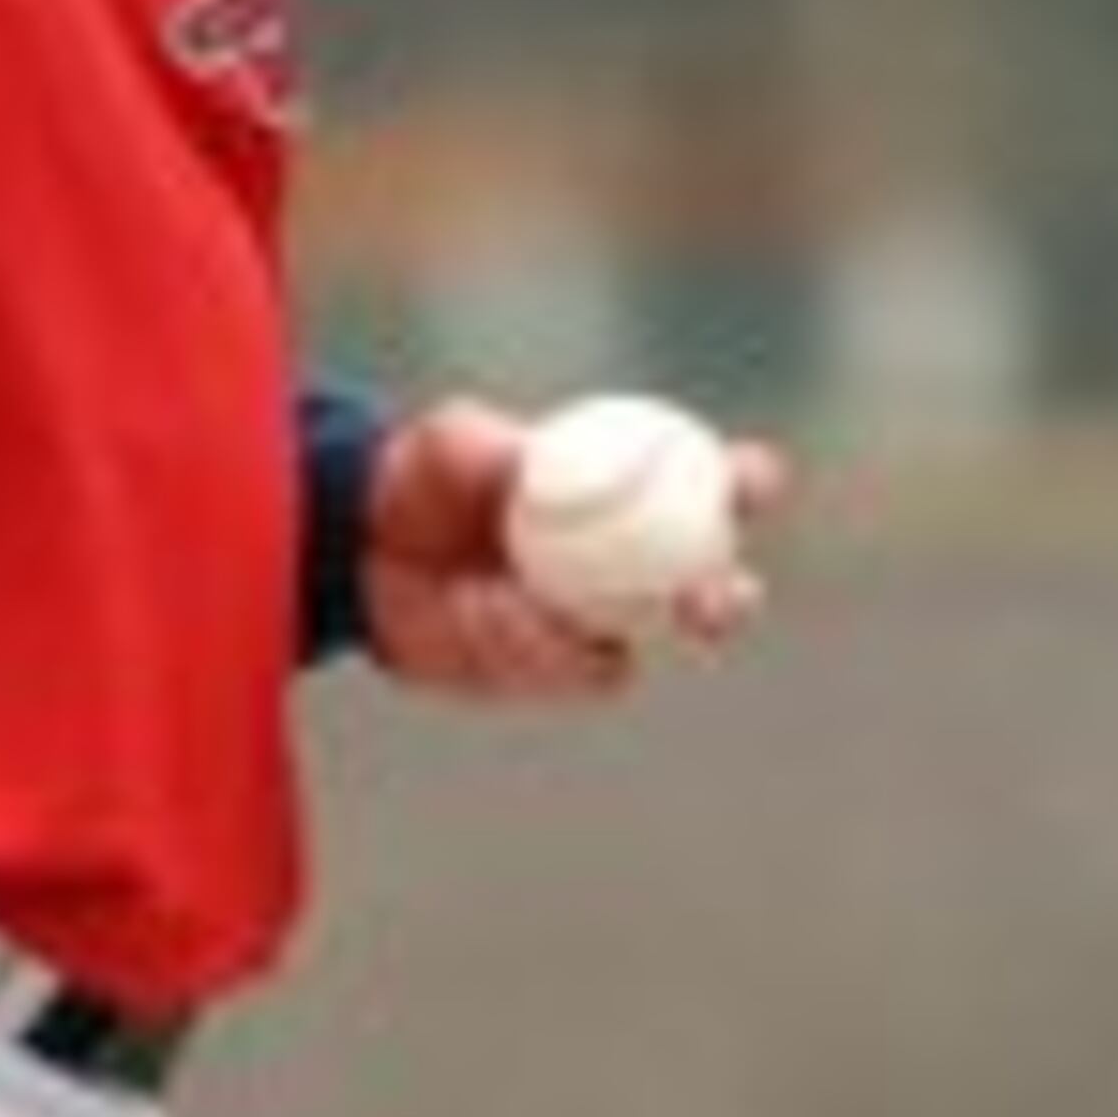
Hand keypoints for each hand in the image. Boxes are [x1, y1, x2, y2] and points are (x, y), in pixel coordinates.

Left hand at [355, 395, 786, 699]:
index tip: (745, 480)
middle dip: (727, 599)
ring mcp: (601, 619)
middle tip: (706, 600)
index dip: (745, 483)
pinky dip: (533, 646)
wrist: (372, 552)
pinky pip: (575, 670)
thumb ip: (488, 448)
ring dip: (590, 628)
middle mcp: (633, 559)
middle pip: (712, 585)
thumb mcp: (449, 446)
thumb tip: (520, 466)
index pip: (712, 482)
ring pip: (645, 641)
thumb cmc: (429, 477)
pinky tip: (481, 613)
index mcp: (635, 487)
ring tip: (509, 597)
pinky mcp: (561, 667)